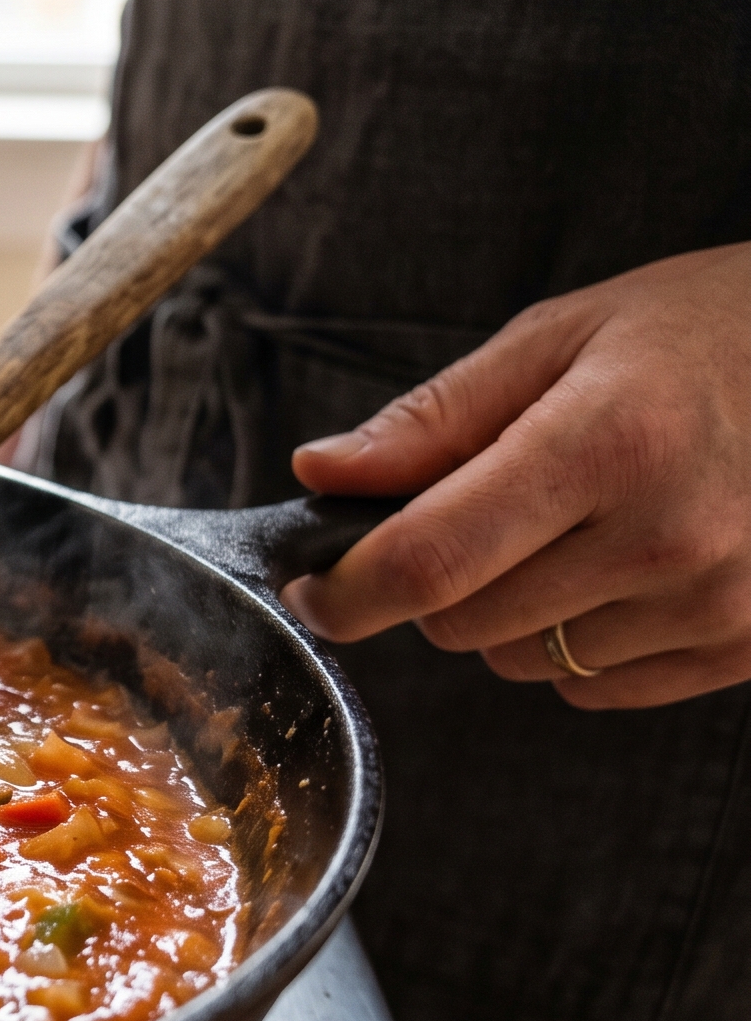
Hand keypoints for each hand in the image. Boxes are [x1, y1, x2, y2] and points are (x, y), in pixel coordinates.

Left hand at [281, 242, 750, 707]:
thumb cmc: (709, 332)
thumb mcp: (563, 335)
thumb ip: (434, 417)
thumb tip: (320, 473)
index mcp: (605, 444)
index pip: (430, 560)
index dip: (345, 590)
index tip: (311, 585)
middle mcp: (665, 537)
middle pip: (463, 624)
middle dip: (434, 583)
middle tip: (476, 513)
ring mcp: (717, 602)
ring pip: (526, 663)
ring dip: (510, 615)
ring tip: (575, 526)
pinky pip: (601, 688)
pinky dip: (579, 644)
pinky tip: (622, 569)